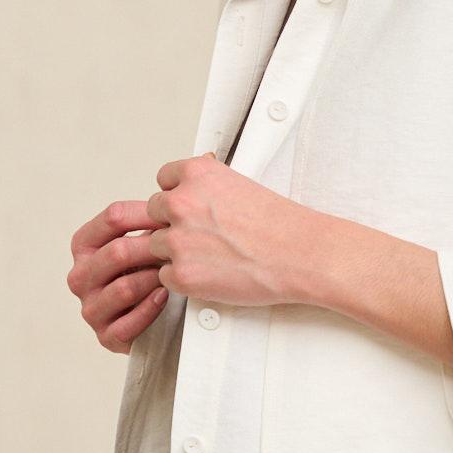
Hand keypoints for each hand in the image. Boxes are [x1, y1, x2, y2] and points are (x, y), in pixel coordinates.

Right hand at [67, 200, 169, 353]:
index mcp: (84, 246)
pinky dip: (151, 309)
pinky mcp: (106, 337)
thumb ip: (150, 220)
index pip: (113, 218)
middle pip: (117, 252)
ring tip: (174, 274)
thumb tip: (173, 197)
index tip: (175, 213)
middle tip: (182, 248)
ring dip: (155, 280)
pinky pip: (129, 322)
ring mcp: (91, 308)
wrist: (159, 315)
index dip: (148, 212)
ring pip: (124, 288)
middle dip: (153, 249)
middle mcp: (80, 276)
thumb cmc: (151, 270)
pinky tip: (166, 297)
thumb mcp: (146, 241)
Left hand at [147, 151, 311, 307]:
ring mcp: (177, 239)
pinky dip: (183, 278)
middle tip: (201, 235)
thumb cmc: (279, 224)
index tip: (189, 206)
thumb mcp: (240, 183)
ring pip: (155, 245)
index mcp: (197, 174)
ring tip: (210, 255)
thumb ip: (207, 186)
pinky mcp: (181, 274)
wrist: (298, 254)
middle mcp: (181, 202)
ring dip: (175, 252)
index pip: (163, 179)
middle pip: (153, 211)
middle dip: (172, 223)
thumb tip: (193, 190)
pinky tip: (209, 273)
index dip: (176, 195)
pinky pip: (164, 276)